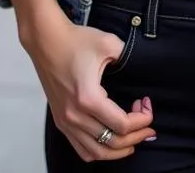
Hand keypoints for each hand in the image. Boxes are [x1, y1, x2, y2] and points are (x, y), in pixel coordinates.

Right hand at [18, 11, 156, 160]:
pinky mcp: (60, 121)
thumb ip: (129, 57)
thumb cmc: (75, 41)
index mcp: (88, 98)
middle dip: (136, 136)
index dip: (142, 119)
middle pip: (112, 142)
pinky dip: (99, 151)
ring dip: (119, 149)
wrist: (46, 40)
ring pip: (96, 152)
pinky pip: (81, 149)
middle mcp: (75, 115)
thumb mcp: (108, 43)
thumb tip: (143, 67)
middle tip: (148, 126)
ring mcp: (65, 121)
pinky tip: (110, 140)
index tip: (147, 104)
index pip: (122, 124)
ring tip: (133, 138)